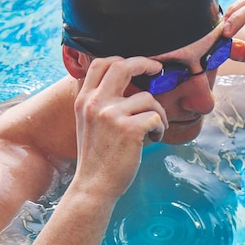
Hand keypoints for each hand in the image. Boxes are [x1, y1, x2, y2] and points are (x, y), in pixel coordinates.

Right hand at [71, 56, 168, 198]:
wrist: (94, 186)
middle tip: (158, 70)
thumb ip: (102, 102)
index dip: (124, 58)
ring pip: (148, 99)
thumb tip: (132, 84)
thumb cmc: (98, 156)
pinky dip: (161, 128)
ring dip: (158, 113)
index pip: (100, 63)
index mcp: (84, 100)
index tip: (141, 64)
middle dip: (145, 63)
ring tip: (153, 130)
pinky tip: (153, 139)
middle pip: (123, 66)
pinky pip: (156, 116)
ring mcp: (111, 115)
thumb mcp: (89, 123)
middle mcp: (95, 103)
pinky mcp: (129, 129)